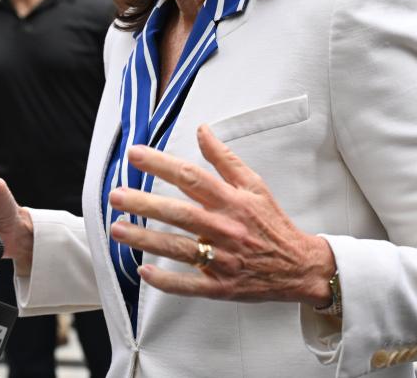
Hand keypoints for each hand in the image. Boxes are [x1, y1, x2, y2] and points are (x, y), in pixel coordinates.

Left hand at [108, 125, 335, 304]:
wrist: (300, 267)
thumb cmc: (272, 223)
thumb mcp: (254, 185)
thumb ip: (225, 159)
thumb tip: (202, 130)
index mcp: (232, 202)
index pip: (191, 177)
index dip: (161, 164)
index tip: (134, 154)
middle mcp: (226, 229)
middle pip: (180, 213)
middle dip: (145, 203)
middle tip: (116, 195)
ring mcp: (223, 260)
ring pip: (179, 249)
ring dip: (146, 239)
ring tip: (117, 230)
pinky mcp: (222, 287)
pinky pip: (190, 285)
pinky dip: (166, 280)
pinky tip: (143, 271)